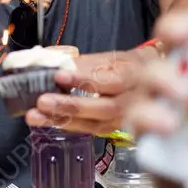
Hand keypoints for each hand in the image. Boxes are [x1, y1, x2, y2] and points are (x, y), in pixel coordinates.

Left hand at [24, 50, 144, 134]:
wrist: (150, 83)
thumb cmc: (128, 67)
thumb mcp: (112, 56)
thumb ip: (87, 62)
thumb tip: (60, 64)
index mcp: (134, 77)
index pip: (110, 82)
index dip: (84, 80)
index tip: (59, 75)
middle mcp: (132, 103)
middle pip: (103, 109)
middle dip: (70, 106)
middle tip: (42, 101)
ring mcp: (123, 120)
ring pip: (94, 124)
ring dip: (62, 120)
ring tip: (36, 116)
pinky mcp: (112, 130)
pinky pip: (89, 130)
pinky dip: (67, 126)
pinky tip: (47, 121)